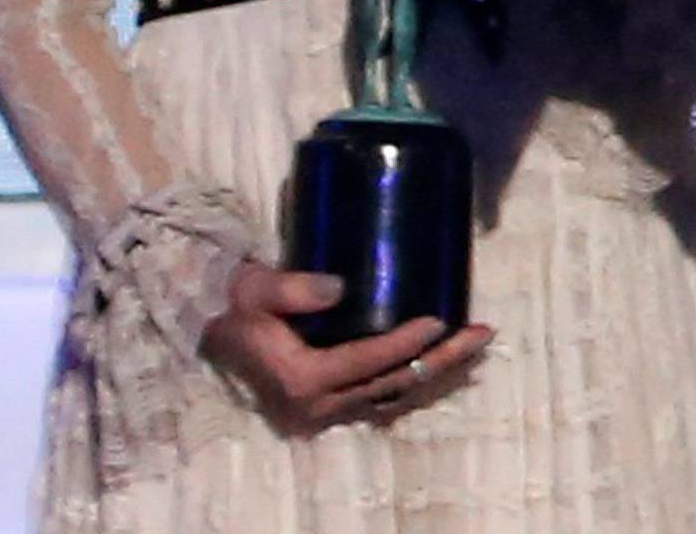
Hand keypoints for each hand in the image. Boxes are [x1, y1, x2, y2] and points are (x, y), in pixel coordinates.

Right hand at [201, 263, 491, 434]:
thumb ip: (292, 287)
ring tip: (476, 346)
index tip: (440, 319)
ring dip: (437, 373)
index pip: (366, 363)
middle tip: (481, 333)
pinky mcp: (329, 404)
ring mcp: (324, 411)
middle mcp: (317, 406)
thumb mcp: (256, 290)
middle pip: (391, 385)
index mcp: (301, 379)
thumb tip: (339, 284)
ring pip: (393, 397)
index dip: (405, 343)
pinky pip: (381, 399)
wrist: (214, 329)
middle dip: (441, 360)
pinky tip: (442, 362)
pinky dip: (414, 382)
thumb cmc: (238, 305)